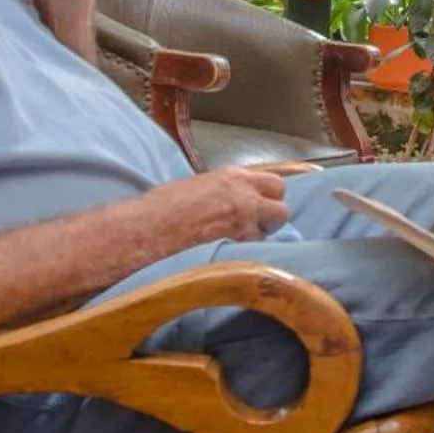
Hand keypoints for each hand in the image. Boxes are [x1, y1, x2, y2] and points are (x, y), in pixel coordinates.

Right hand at [145, 166, 291, 243]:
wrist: (151, 228)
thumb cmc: (164, 205)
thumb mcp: (198, 185)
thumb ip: (221, 190)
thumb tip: (227, 198)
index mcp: (234, 178)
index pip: (273, 183)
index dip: (270, 195)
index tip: (263, 202)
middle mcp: (245, 199)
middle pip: (282, 209)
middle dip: (273, 217)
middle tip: (260, 224)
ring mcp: (244, 225)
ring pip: (271, 233)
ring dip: (261, 237)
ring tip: (243, 242)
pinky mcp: (237, 248)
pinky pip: (254, 251)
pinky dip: (248, 252)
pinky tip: (234, 254)